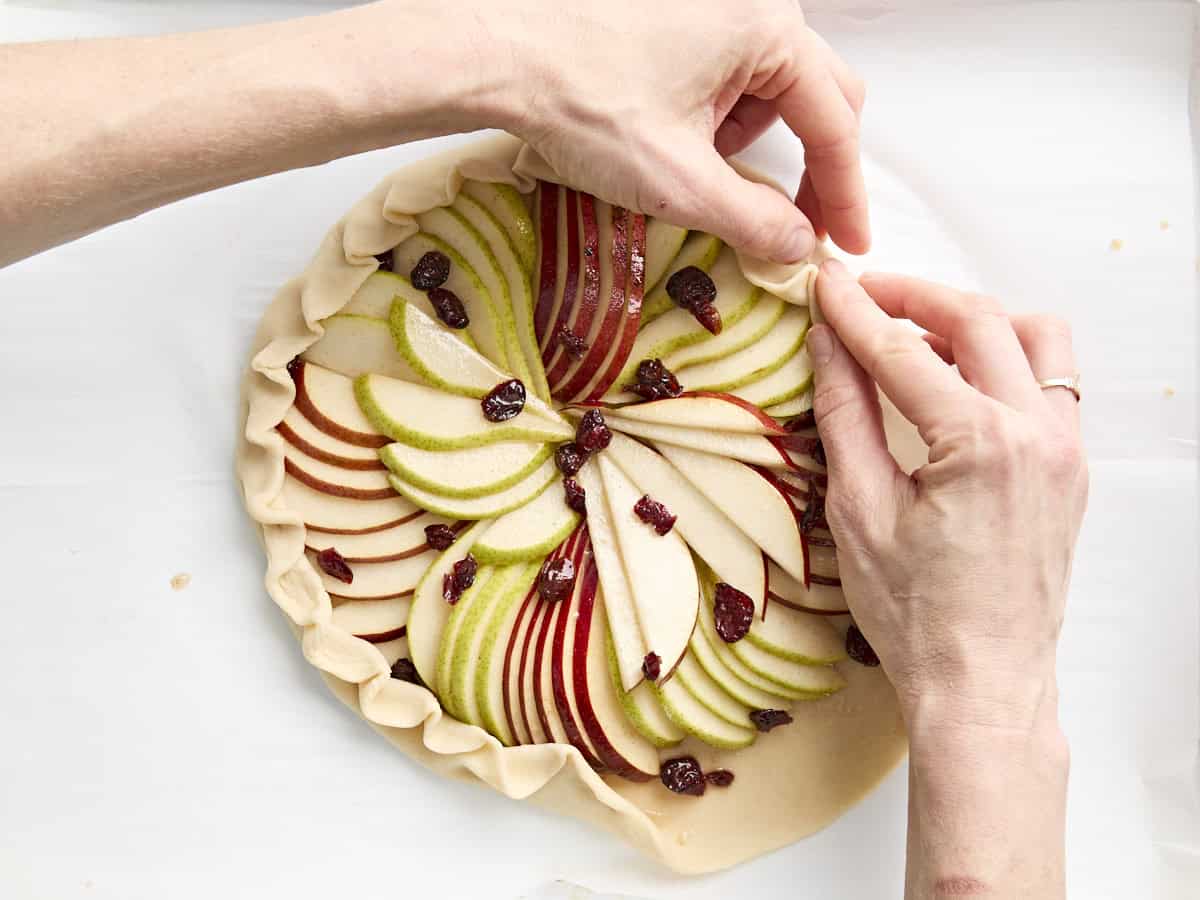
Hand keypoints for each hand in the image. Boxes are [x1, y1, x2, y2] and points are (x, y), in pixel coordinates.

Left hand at [485, 0, 867, 261]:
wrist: (501, 58)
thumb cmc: (580, 100)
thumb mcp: (678, 182)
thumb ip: (753, 221)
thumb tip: (795, 246)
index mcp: (767, 31)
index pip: (833, 123)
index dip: (844, 194)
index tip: (847, 240)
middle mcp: (750, 6)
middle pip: (816, 97)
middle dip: (808, 167)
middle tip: (795, 224)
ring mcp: (715, 8)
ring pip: (768, 89)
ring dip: (748, 143)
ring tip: (693, 170)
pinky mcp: (681, 19)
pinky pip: (726, 75)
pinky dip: (714, 120)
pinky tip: (672, 140)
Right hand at [808, 260, 1086, 732]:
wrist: (983, 684)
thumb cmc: (916, 616)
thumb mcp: (859, 512)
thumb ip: (846, 416)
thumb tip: (828, 345)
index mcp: (981, 445)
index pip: (904, 351)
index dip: (855, 311)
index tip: (822, 283)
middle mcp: (1037, 435)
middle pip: (978, 320)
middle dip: (913, 295)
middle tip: (863, 292)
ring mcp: (1064, 451)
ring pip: (1035, 338)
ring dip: (975, 319)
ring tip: (918, 332)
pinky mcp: (1071, 469)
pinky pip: (1053, 383)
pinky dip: (1009, 360)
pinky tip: (962, 380)